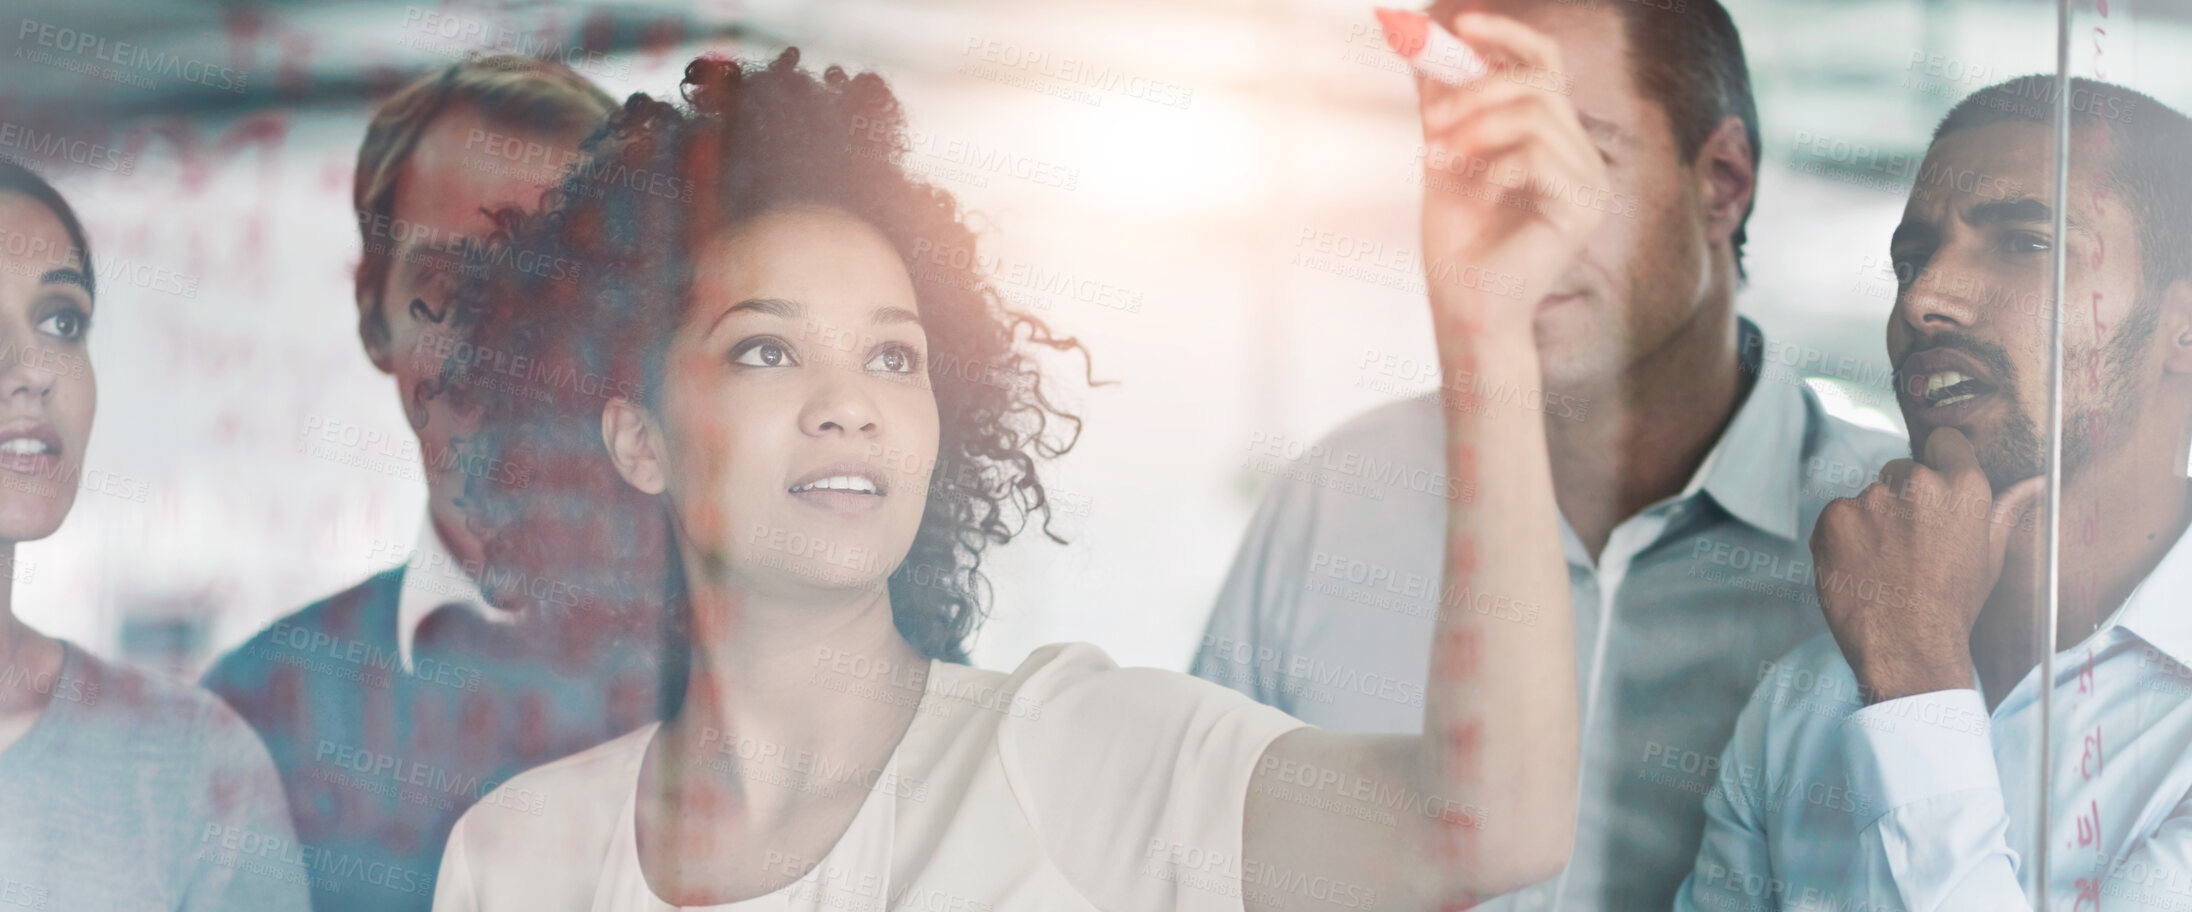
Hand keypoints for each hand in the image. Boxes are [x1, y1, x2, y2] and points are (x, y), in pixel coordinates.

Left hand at [1414, 12, 1606, 335]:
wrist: (1465, 307)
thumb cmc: (1458, 243)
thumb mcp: (1443, 158)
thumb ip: (1442, 107)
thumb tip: (1422, 52)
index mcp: (1551, 137)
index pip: (1545, 64)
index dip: (1507, 35)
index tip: (1459, 25)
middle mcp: (1578, 153)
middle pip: (1540, 83)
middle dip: (1478, 90)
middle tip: (1432, 119)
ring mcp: (1588, 181)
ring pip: (1539, 115)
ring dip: (1479, 129)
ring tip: (1443, 159)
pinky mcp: (1582, 207)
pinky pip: (1540, 156)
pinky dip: (1498, 167)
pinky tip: (1479, 193)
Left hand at [1809, 427, 2045, 702]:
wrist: (1908, 647)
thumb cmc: (1954, 604)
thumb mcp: (1990, 557)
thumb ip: (2006, 510)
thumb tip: (2034, 481)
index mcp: (1963, 488)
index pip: (1945, 441)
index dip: (1939, 461)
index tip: (1934, 490)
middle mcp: (1918, 484)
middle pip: (1902, 471)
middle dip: (1903, 499)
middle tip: (1908, 546)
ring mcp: (1872, 499)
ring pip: (1869, 497)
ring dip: (1871, 521)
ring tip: (1884, 564)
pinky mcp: (1835, 516)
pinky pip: (1837, 516)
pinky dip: (1842, 537)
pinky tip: (1859, 567)